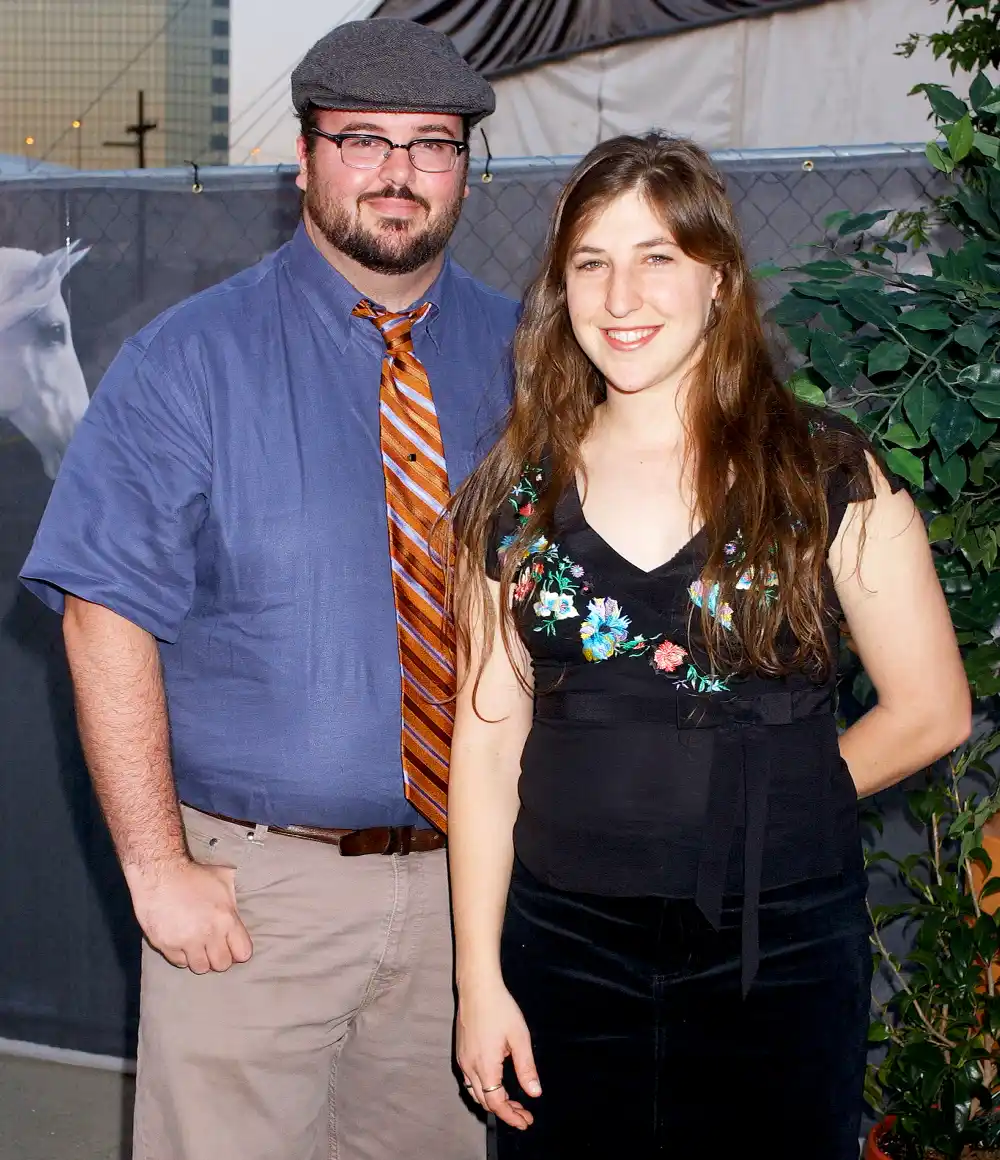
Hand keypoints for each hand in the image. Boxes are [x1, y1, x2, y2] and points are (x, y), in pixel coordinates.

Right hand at [126, 858, 252, 972]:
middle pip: (222, 964)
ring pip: (200, 968)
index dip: (238, 951)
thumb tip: (241, 903)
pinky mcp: (166, 945)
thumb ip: (233, 899)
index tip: (232, 946)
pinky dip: (182, 956)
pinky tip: (182, 944)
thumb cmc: (192, 874)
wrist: (159, 873)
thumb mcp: (222, 879)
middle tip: (214, 948)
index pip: (243, 953)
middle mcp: (209, 934)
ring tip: (198, 948)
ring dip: (201, 959)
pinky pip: (179, 962)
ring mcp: (186, 942)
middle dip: (220, 958)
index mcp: (226, 919)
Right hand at [457, 976, 540, 1129]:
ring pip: (476, 1093)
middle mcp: (470, 1067)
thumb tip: (534, 1093)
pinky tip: (497, 1083)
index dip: (511, 1116)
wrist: (477, 987)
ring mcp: (462, 1060)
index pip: (496, 1103)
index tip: (525, 1122)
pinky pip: (470, 1081)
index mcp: (485, 1065)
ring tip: (513, 1102)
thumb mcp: (519, 1038)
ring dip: (493, 1101)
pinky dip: (484, 1089)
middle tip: (524, 1114)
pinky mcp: (461, 1053)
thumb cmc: (500, 1008)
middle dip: (505, 1112)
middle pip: (485, 1101)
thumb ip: (526, 1068)